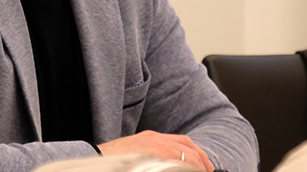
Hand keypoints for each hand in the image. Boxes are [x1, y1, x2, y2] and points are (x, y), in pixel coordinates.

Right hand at [97, 130, 214, 171]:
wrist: (97, 160)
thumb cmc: (113, 159)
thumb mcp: (135, 151)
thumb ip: (151, 153)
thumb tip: (166, 163)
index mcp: (152, 137)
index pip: (183, 141)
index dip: (197, 152)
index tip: (205, 164)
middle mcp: (156, 141)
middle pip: (188, 147)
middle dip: (202, 160)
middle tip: (209, 171)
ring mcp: (155, 150)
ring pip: (185, 156)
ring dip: (196, 165)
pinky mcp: (152, 159)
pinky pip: (175, 163)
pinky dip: (186, 167)